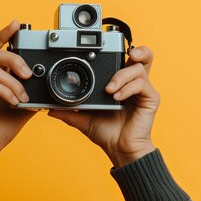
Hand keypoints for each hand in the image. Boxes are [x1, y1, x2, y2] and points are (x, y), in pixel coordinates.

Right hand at [0, 20, 35, 164]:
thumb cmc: (2, 124)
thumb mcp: (24, 105)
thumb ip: (33, 92)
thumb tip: (48, 84)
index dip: (5, 33)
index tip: (17, 23)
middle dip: (14, 57)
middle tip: (28, 73)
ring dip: (13, 80)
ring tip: (22, 96)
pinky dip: (6, 92)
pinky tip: (14, 103)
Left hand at [48, 46, 159, 166]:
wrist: (119, 150)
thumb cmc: (107, 133)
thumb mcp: (83, 119)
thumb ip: (68, 111)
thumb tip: (49, 108)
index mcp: (121, 83)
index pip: (124, 60)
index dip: (119, 51)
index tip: (103, 52)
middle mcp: (133, 83)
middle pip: (142, 56)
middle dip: (136, 50)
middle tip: (126, 54)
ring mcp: (143, 90)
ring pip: (139, 67)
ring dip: (122, 75)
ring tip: (110, 89)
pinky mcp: (151, 98)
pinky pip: (141, 83)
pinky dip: (127, 88)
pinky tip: (117, 97)